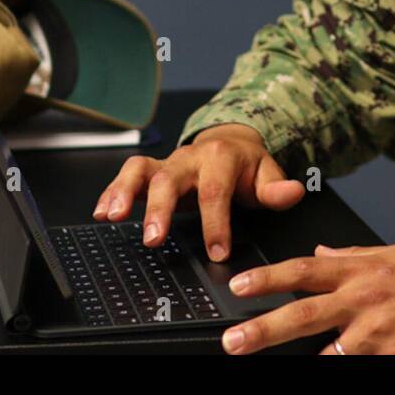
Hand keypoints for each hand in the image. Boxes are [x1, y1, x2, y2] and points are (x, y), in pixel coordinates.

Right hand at [92, 123, 304, 260]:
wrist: (230, 142)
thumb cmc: (246, 166)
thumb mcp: (266, 174)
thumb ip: (276, 188)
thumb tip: (293, 191)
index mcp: (221, 158)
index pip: (215, 191)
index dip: (216, 223)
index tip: (218, 252)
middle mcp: (190, 157)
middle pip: (170, 179)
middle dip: (159, 209)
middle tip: (154, 239)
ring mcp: (168, 162)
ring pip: (141, 170)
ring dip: (124, 193)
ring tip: (111, 217)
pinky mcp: (152, 170)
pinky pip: (128, 175)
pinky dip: (111, 191)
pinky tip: (100, 212)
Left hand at [221, 244, 394, 354]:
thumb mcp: (392, 253)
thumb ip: (351, 255)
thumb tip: (319, 252)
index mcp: (359, 270)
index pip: (303, 270)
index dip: (268, 279)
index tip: (239, 286)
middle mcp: (361, 301)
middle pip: (302, 315)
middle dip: (263, 330)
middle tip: (234, 342)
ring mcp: (375, 334)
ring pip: (325, 353)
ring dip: (299, 362)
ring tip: (273, 367)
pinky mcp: (389, 358)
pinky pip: (353, 368)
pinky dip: (339, 368)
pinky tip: (328, 367)